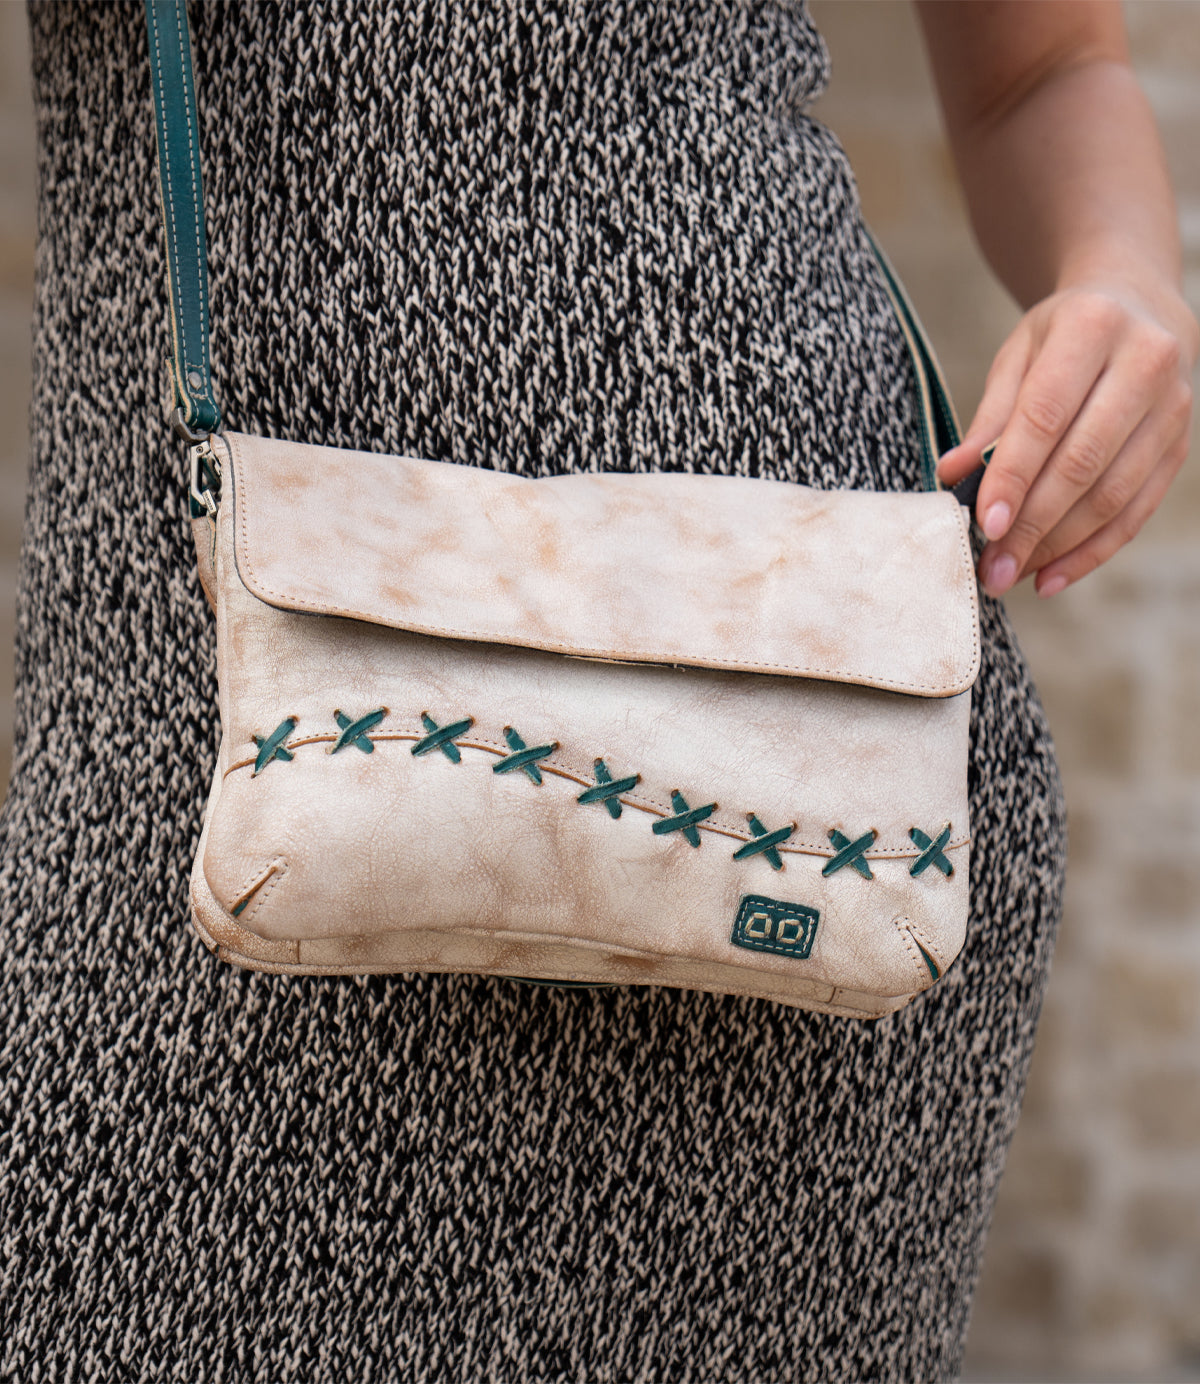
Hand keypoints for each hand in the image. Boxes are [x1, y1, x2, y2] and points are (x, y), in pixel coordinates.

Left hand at [935, 276, 1198, 597]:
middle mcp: (1145, 363)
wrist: (1138, 308)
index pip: (1046, 416)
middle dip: (1032, 525)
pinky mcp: (1179, 446)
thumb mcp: (1018, 357)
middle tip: (991, 568)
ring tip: (1010, 574)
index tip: (983, 524)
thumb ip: (989, 418)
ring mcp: (1173, 407)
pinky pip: (1135, 512)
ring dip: (1057, 546)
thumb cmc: (1062, 338)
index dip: (1014, 475)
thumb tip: (952, 474)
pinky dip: (1091, 552)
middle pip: (1082, 462)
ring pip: (1112, 495)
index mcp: (1093, 327)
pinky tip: (1051, 578)